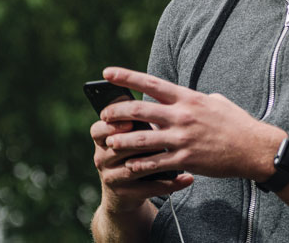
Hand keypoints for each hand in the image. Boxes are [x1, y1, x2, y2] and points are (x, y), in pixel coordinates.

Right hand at [90, 95, 192, 213]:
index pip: (99, 127)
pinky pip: (148, 189)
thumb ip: (141, 115)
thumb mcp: (133, 131)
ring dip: (157, 162)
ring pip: (133, 168)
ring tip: (179, 156)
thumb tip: (163, 94)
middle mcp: (102, 156)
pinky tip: (188, 178)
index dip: (112, 124)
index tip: (130, 122)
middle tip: (159, 138)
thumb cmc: (136, 148)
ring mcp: (111, 176)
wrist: (128, 187)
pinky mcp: (125, 194)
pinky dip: (170, 184)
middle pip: (117, 147)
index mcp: (103, 136)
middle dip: (137, 141)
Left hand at [100, 67, 284, 181]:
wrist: (253, 148)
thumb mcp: (216, 101)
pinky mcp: (186, 160)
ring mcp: (182, 139)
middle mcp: (182, 116)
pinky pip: (155, 163)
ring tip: (110, 141)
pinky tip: (130, 166)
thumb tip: (183, 98)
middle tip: (104, 114)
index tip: (107, 73)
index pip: (151, 83)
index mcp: (188, 98)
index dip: (126, 77)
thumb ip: (195, 99)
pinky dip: (139, 165)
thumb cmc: (236, 123)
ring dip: (121, 140)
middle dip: (116, 112)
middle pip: (138, 111)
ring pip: (141, 139)